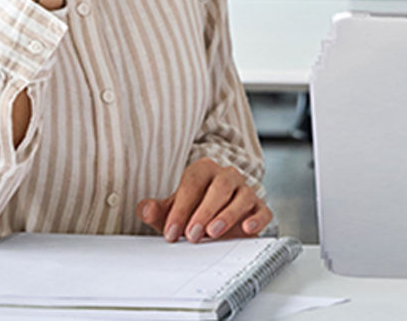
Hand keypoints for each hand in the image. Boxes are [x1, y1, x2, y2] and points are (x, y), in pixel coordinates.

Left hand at [137, 157, 272, 242]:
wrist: (216, 223)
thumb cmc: (192, 213)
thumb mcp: (172, 212)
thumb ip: (157, 211)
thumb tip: (144, 208)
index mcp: (203, 171)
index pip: (193, 183)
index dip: (181, 208)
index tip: (171, 232)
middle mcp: (227, 177)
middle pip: (219, 187)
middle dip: (205, 211)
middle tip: (192, 234)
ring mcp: (245, 191)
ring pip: (242, 197)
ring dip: (228, 215)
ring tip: (213, 233)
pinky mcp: (259, 208)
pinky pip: (262, 211)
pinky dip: (257, 219)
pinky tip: (247, 229)